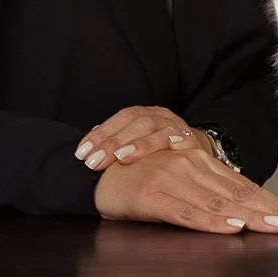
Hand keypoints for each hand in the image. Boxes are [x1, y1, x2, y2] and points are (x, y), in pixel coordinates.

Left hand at [74, 105, 211, 170]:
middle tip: (93, 162)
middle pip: (135, 121)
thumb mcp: (135, 147)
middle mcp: (160, 116)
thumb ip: (115, 146)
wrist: (195, 158)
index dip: (101, 133)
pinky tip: (153, 158)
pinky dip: (164, 147)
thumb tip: (85, 153)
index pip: (120, 118)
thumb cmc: (157, 157)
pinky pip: (178, 141)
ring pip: (156, 129)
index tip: (82, 153)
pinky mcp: (191, 142)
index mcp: (143, 114)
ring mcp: (176, 127)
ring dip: (138, 144)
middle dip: (113, 141)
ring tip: (121, 159)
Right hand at [92, 144, 277, 233]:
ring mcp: (172, 179)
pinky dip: (209, 221)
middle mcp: (192, 167)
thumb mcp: (181, 184)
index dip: (274, 202)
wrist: (97, 172)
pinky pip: (185, 211)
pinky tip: (229, 228)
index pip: (246, 186)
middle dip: (271, 210)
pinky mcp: (152, 195)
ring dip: (248, 216)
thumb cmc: (141, 180)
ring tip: (273, 226)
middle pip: (239, 194)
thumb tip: (247, 215)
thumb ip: (210, 195)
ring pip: (218, 202)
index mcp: (203, 165)